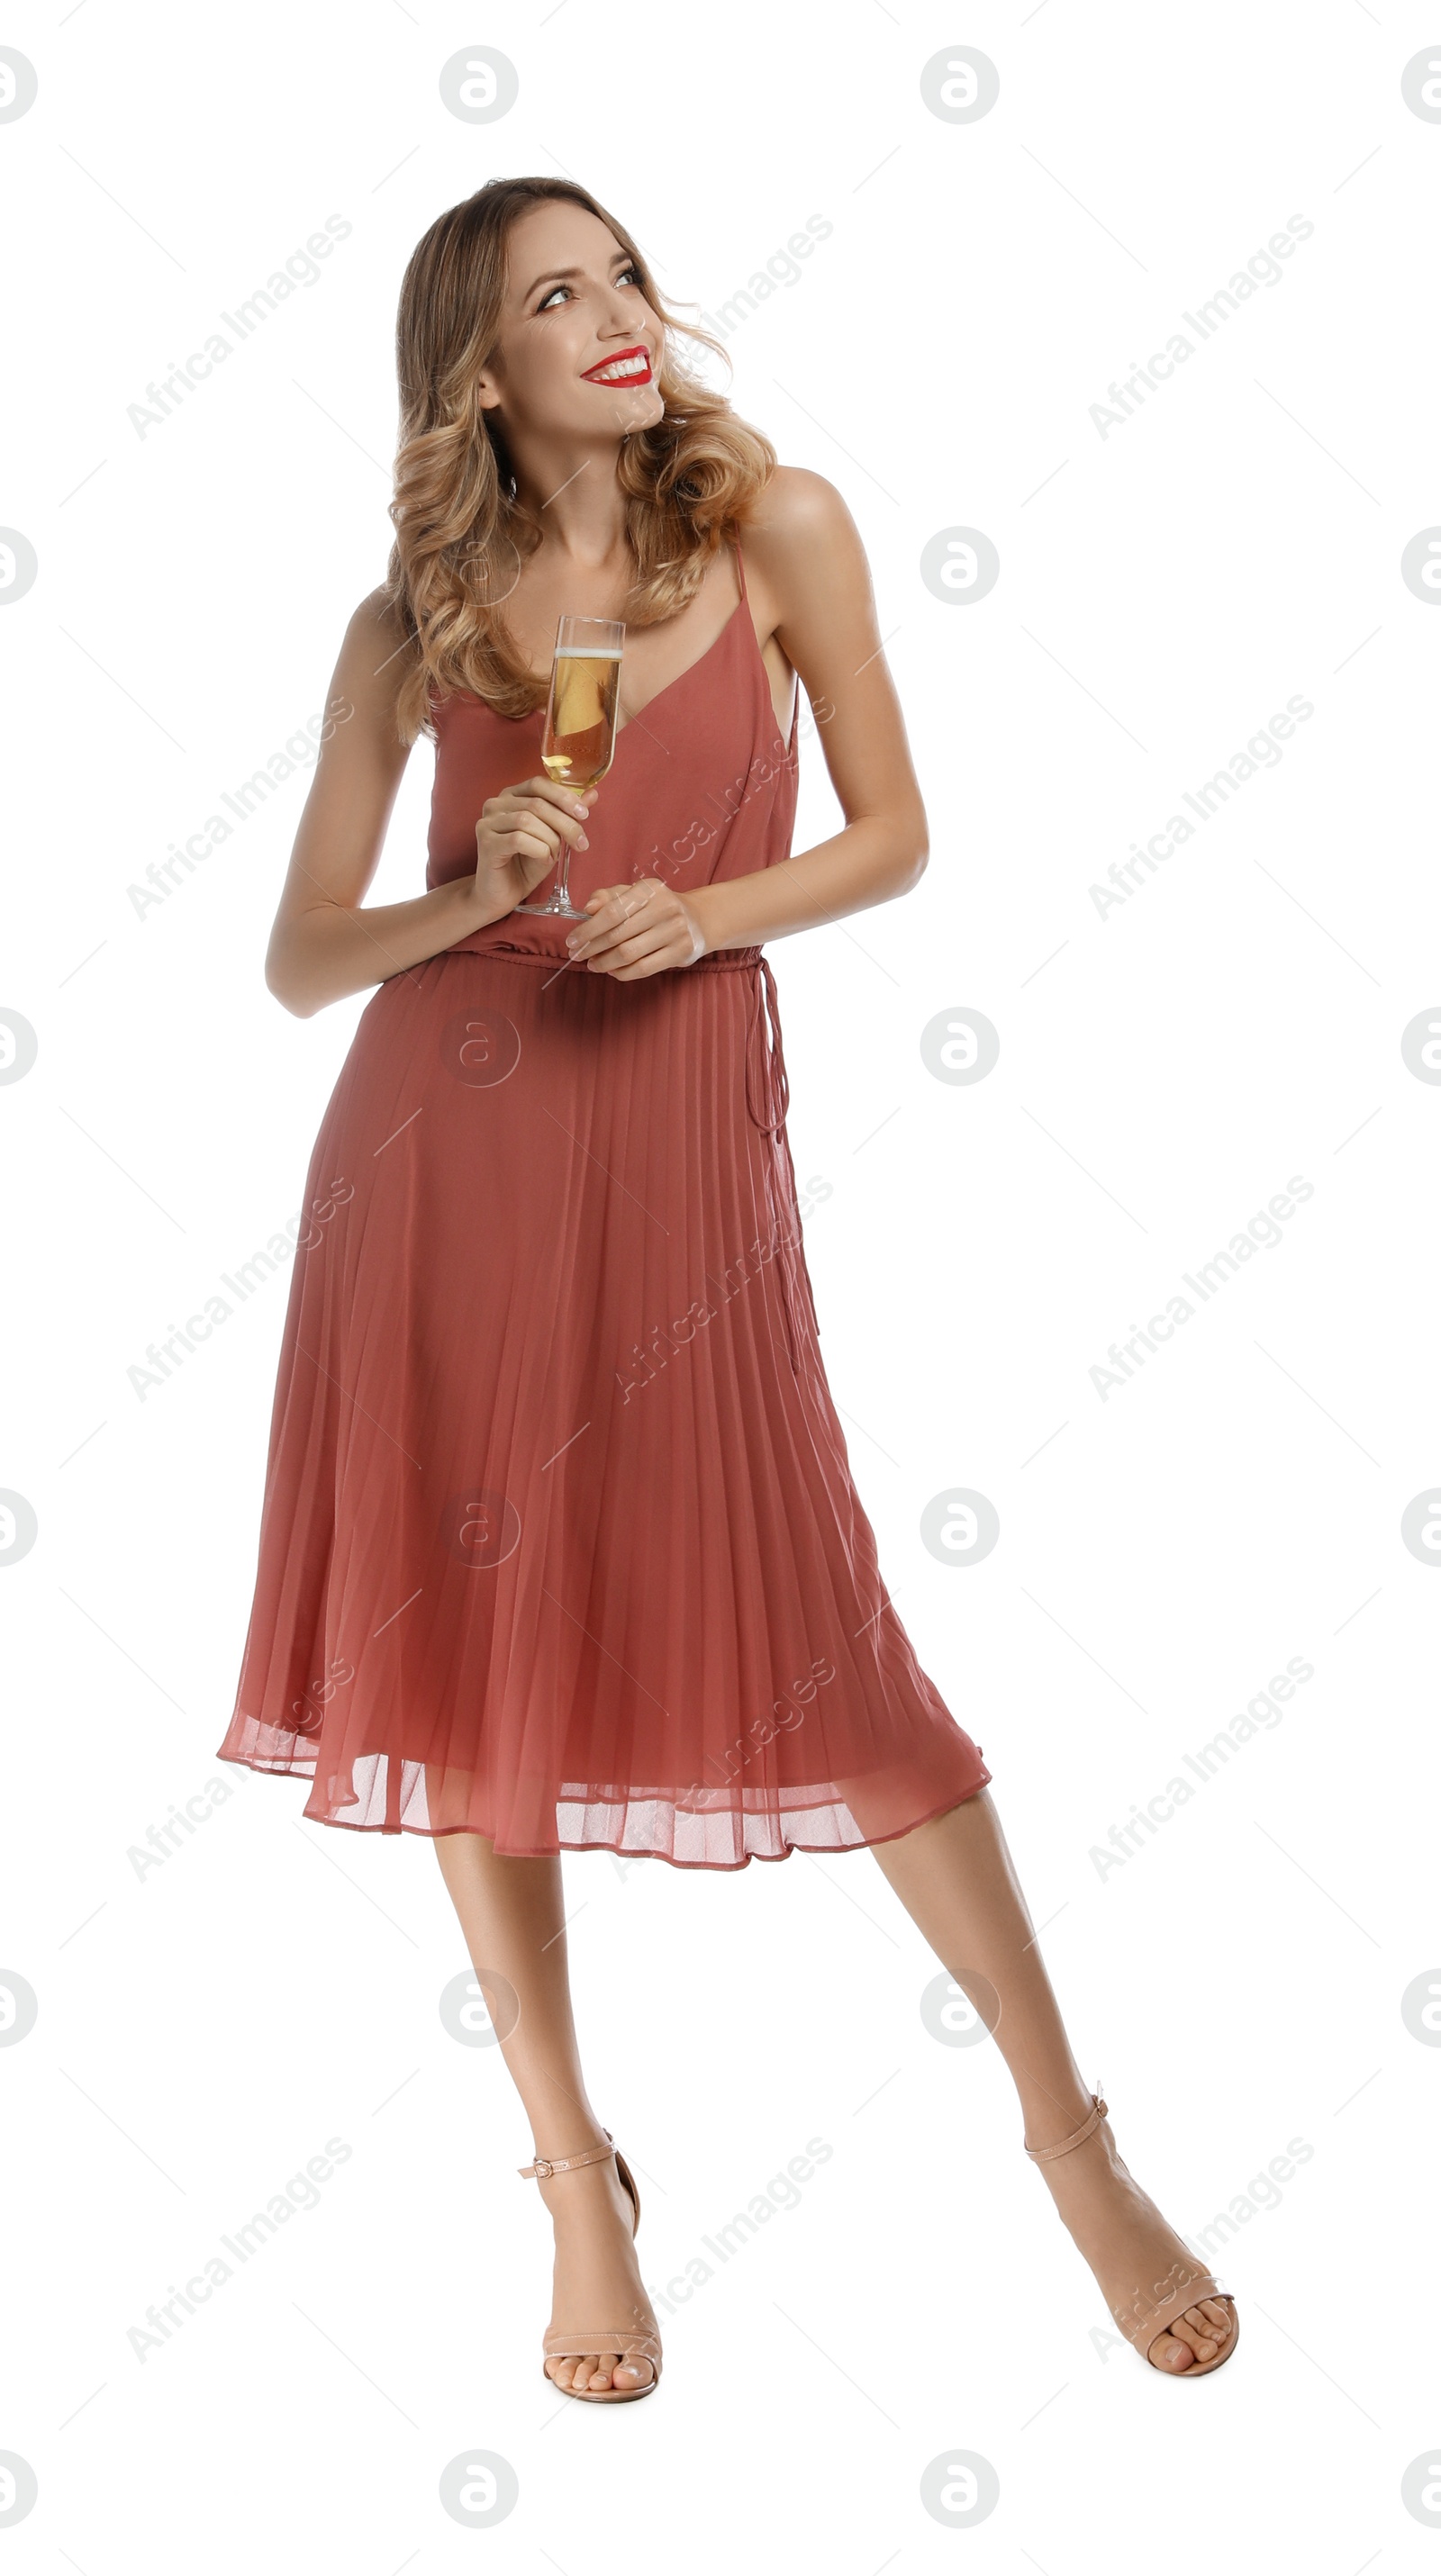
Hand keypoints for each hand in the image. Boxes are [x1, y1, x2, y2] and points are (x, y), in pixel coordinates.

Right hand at [473, 776, 597, 918]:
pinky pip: (518, 839)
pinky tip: (544, 859)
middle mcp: (496, 804)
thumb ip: (568, 814)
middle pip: (537, 804)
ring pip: (528, 820)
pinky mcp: (486, 843)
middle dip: (565, 824)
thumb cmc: (525, 864)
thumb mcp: (553, 836)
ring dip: (550, 840)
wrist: (501, 894)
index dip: (564, 796)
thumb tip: (592, 794)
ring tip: (555, 856)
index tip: (584, 814)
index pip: (539, 784)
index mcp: (511, 796)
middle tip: (580, 843)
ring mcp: (487, 823)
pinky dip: (539, 850)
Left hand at [565, 879, 707, 978]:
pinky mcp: (681, 952)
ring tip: (593, 964)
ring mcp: (676, 931)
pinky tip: (612, 970)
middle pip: (618, 934)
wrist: (698, 920)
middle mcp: (666, 908)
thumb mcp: (634, 894)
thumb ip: (608, 897)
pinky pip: (644, 968)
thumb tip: (587, 908)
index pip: (612, 912)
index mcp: (650, 889)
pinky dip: (622, 973)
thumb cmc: (657, 907)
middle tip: (578, 955)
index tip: (572, 940)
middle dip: (592, 947)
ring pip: (629, 954)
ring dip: (605, 963)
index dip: (588, 929)